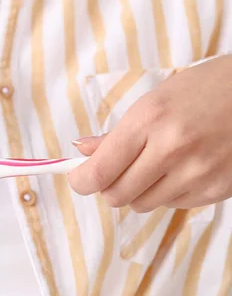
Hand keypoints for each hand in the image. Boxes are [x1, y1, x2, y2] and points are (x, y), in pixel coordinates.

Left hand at [68, 56, 231, 211]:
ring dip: (138, 191)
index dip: (81, 181)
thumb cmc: (204, 90)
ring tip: (155, 165)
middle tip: (115, 171)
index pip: (100, 171)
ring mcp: (197, 172)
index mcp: (149, 119)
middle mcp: (172, 148)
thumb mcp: (154, 102)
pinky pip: (173, 205)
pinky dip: (168, 192)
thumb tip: (81, 150)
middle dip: (109, 186)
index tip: (78, 179)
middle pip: (116, 195)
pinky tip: (182, 168)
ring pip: (143, 204)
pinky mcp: (216, 190)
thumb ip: (116, 134)